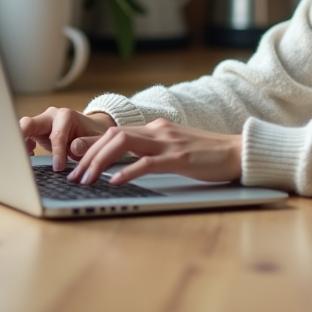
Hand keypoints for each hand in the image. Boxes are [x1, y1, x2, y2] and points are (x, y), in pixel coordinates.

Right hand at [20, 107, 115, 170]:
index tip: (58, 167)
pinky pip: (23, 137)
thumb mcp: (98, 139)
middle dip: (21, 136)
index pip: (57, 135)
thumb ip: (89, 144)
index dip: (57, 152)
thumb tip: (73, 148)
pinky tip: (29, 157)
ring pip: (22, 129)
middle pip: (29, 124)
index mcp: (66, 116)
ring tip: (24, 161)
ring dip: (19, 144)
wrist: (91, 129)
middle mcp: (50, 116)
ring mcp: (41, 123)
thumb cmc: (94, 134)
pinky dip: (21, 147)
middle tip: (20, 155)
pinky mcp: (36, 132)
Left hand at [67, 118, 241, 186]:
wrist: (238, 152)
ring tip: (86, 179)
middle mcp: (159, 131)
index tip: (72, 156)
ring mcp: (169, 143)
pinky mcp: (179, 158)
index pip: (116, 132)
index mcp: (156, 128)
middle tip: (73, 175)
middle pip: (113, 135)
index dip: (92, 144)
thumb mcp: (176, 147)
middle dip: (89, 155)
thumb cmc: (208, 154)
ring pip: (123, 144)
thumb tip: (128, 160)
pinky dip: (127, 172)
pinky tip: (114, 182)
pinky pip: (147, 163)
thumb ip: (153, 149)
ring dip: (100, 161)